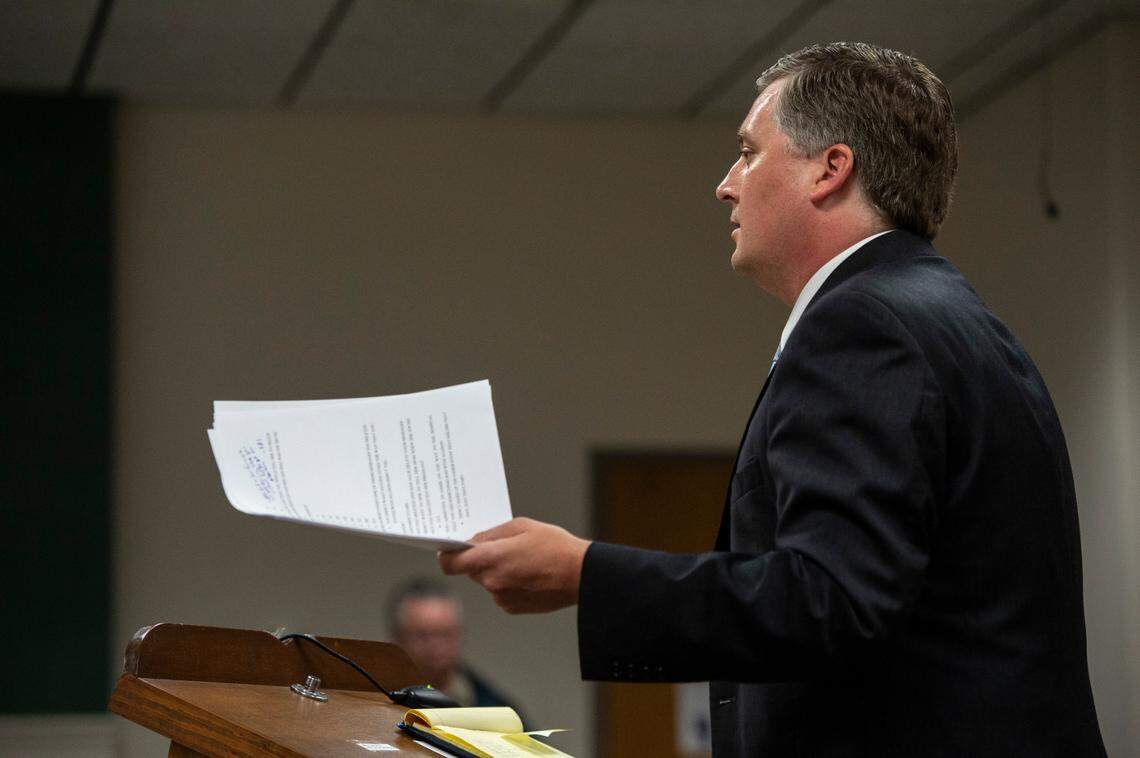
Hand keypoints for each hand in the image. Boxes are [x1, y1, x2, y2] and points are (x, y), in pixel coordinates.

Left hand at [438, 517, 590, 613]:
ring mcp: (501, 597)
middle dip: (481, 558)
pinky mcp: (512, 607)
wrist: (581, 576)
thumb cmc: (555, 547)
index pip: (451, 563)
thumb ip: (492, 534)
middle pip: (471, 569)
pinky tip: (527, 574)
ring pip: (487, 580)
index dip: (446, 555)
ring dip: (496, 571)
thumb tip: (473, 541)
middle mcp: (492, 581)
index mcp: (491, 558)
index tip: (448, 549)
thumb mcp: (522, 526)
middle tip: (501, 547)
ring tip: (522, 560)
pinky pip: (500, 592)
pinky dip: (507, 583)